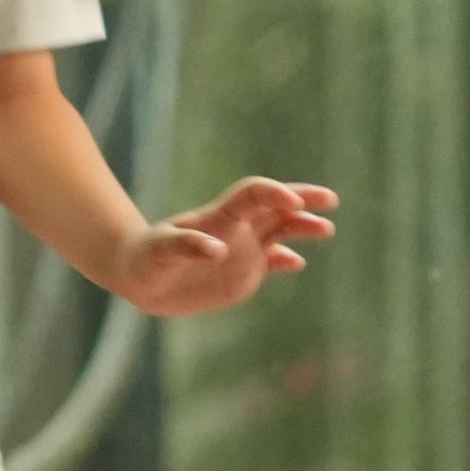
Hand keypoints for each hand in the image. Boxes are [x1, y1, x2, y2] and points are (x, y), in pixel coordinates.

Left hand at [109, 178, 336, 317]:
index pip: (253, 195)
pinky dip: (286, 260)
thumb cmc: (146, 258)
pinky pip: (271, 262)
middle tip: (330, 201)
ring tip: (326, 229)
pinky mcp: (243, 273)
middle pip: (275, 207)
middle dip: (303, 201)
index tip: (295, 204)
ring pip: (280, 231)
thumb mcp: (160, 252)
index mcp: (218, 217)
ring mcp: (243, 249)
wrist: (139, 276)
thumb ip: (186, 246)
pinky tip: (298, 262)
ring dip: (302, 227)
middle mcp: (236, 229)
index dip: (275, 194)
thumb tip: (217, 250)